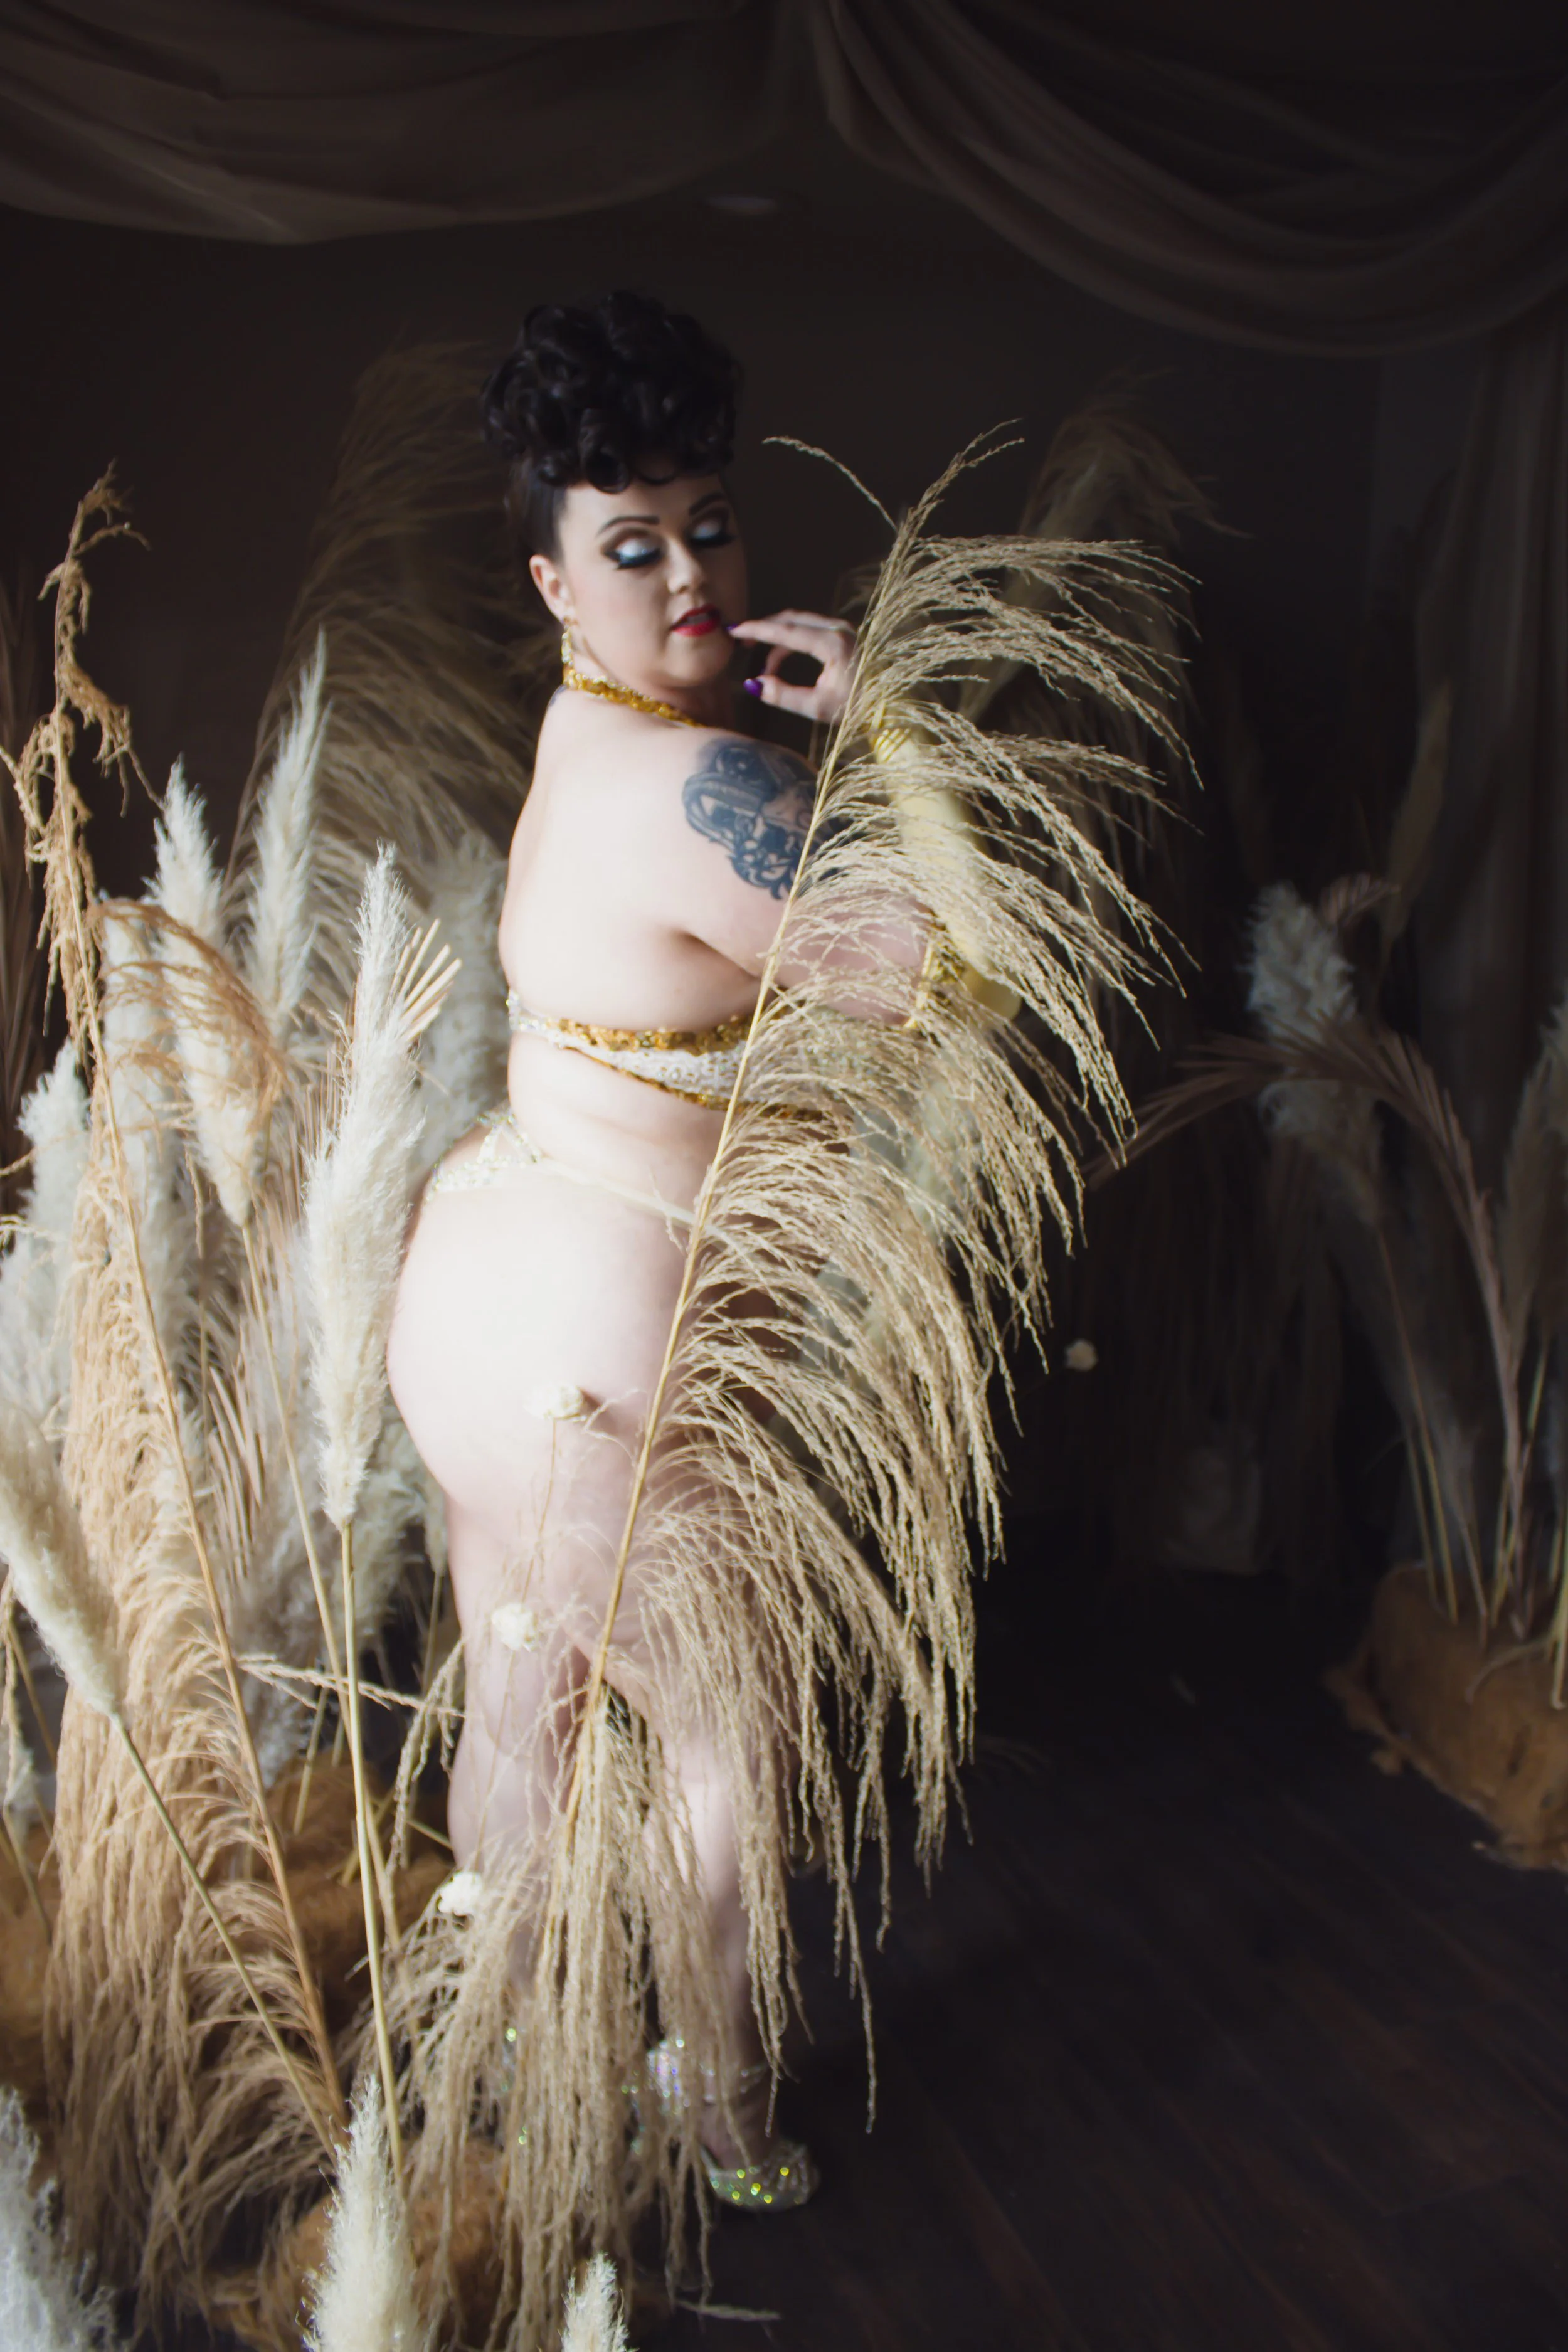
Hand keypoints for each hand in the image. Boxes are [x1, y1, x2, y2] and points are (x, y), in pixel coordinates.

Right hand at [730, 611, 857, 724]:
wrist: (889, 707)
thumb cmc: (857, 709)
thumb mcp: (818, 707)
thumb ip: (783, 696)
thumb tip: (753, 684)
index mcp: (832, 644)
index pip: (786, 631)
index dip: (757, 630)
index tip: (735, 630)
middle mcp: (838, 629)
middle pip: (791, 619)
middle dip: (765, 629)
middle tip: (741, 640)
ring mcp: (843, 629)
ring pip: (800, 622)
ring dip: (778, 637)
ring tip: (762, 662)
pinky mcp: (844, 634)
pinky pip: (810, 628)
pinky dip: (792, 640)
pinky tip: (780, 660)